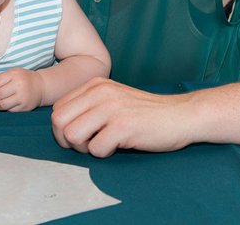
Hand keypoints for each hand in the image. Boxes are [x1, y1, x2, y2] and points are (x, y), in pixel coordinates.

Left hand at [0, 67, 43, 111]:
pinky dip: (5, 108)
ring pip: (1, 105)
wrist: (41, 86)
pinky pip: (9, 111)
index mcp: (14, 75)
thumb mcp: (11, 73)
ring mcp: (22, 98)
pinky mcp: (24, 108)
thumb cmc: (23, 78)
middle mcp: (19, 86)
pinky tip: (8, 103)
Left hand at [51, 77, 194, 156]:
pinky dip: (104, 154)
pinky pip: (95, 149)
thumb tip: (62, 126)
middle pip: (58, 122)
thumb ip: (89, 106)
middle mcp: (100, 92)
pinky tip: (119, 146)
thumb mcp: (113, 98)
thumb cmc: (147, 113)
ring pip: (72, 135)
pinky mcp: (123, 126)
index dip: (63, 128)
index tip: (80, 136)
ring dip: (84, 148)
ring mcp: (111, 108)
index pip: (57, 108)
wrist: (182, 115)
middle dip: (67, 140)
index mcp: (95, 84)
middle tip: (87, 145)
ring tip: (102, 145)